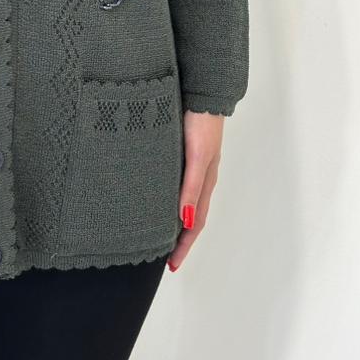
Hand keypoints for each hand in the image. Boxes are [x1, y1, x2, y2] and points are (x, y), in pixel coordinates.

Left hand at [166, 110, 223, 271]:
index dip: (184, 245)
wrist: (201, 93)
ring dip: (172, 221)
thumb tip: (186, 221)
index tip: (171, 266)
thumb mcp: (196, 157)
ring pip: (181, 201)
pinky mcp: (180, 153)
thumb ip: (191, 187)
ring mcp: (189, 166)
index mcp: (204, 182)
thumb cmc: (203, 124)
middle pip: (189, 217)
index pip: (195, 223)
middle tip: (162, 258)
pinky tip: (155, 199)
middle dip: (178, 239)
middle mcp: (197, 178)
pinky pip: (174, 184)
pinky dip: (167, 199)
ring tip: (156, 234)